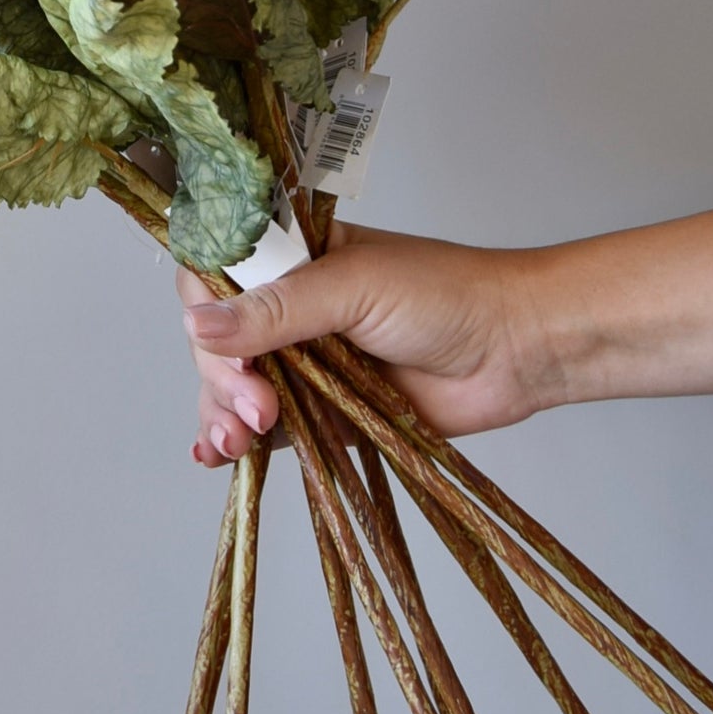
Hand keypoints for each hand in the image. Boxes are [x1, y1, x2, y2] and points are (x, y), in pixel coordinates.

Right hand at [178, 223, 545, 462]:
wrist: (515, 351)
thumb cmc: (448, 296)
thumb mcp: (354, 287)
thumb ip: (277, 309)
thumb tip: (197, 323)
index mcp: (293, 258)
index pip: (215, 275)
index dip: (207, 315)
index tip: (227, 352)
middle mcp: (291, 308)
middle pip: (217, 340)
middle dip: (223, 378)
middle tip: (258, 406)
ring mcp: (305, 363)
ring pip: (232, 387)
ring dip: (221, 413)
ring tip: (237, 440)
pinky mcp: (323, 413)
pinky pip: (267, 428)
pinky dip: (236, 441)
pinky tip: (219, 454)